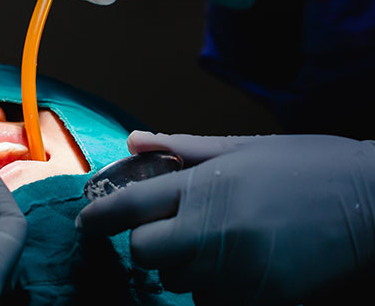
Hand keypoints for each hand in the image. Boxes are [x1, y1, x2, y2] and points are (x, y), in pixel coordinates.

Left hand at [77, 131, 374, 304]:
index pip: (132, 205)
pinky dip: (213, 287)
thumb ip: (182, 147)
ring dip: (181, 266)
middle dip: (145, 242)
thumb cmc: (304, 165)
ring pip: (178, 280)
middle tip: (164, 229)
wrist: (370, 200)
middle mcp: (213, 229)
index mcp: (205, 185)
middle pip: (144, 250)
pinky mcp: (259, 296)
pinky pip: (212, 300)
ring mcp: (236, 268)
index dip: (99, 216)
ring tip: (212, 243)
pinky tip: (235, 264)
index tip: (85, 222)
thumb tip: (133, 141)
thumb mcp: (242, 147)